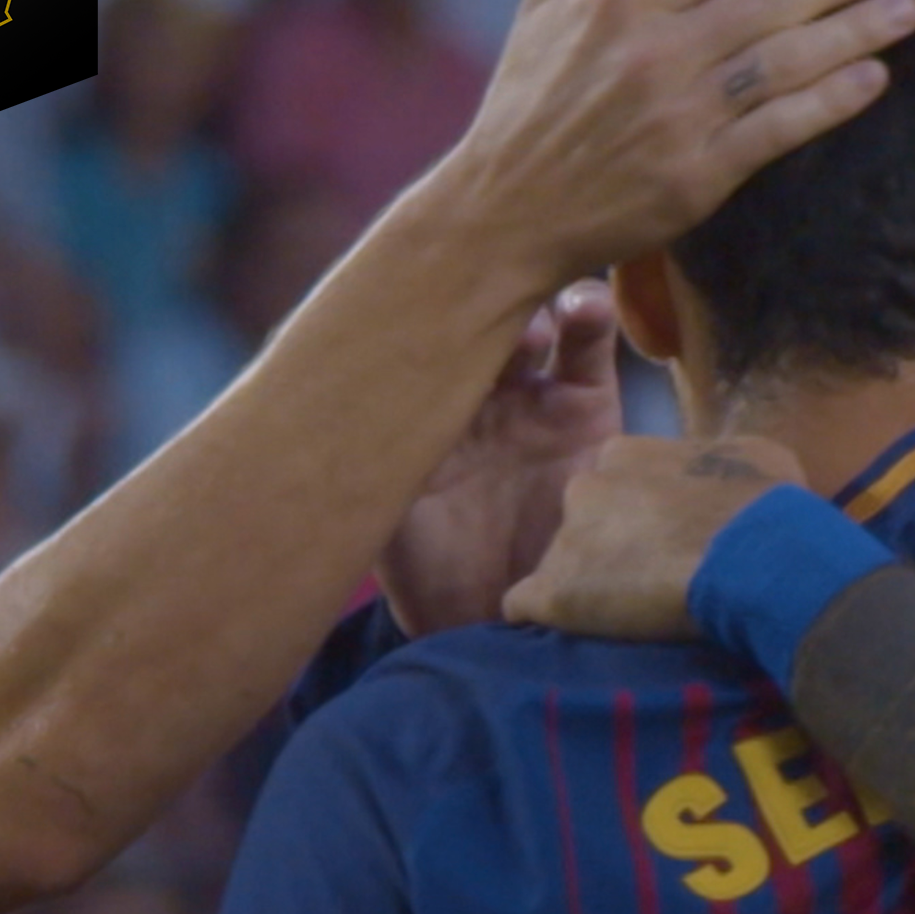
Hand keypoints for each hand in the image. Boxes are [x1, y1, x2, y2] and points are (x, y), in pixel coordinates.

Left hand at [377, 282, 627, 634]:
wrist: (513, 620)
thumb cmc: (434, 581)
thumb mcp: (384, 525)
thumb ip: (369, 474)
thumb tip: (325, 429)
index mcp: (418, 403)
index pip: (412, 329)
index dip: (415, 302)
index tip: (415, 298)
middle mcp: (472, 389)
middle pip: (474, 310)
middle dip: (476, 293)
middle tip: (477, 304)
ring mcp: (530, 393)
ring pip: (531, 313)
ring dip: (528, 298)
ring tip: (530, 325)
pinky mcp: (589, 405)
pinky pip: (590, 347)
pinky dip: (589, 316)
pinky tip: (584, 309)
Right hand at [430, 0, 914, 287]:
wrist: (506, 212)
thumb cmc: (530, 101)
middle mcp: (654, 51)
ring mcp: (678, 116)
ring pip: (786, 59)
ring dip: (857, 29)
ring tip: (909, 7)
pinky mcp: (696, 177)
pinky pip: (779, 129)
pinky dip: (830, 101)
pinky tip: (874, 78)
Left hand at [504, 435, 805, 639]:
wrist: (756, 559)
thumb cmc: (765, 506)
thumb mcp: (756, 458)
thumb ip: (718, 462)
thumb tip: (727, 477)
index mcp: (626, 453)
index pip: (616, 482)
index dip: (641, 513)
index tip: (668, 539)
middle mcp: (585, 487)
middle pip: (585, 522)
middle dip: (609, 547)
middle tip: (651, 580)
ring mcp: (564, 542)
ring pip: (562, 566)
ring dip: (587, 588)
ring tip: (626, 620)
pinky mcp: (553, 595)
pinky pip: (525, 608)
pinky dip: (545, 622)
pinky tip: (570, 637)